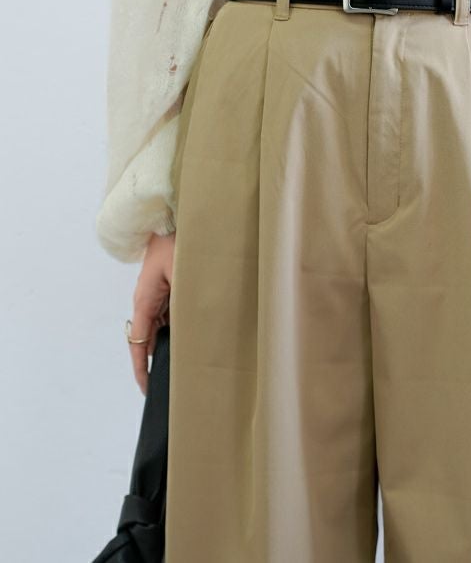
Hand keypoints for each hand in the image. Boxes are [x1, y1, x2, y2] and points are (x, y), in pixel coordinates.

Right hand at [129, 231, 174, 394]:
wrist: (172, 219)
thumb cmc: (177, 244)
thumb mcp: (182, 276)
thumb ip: (184, 303)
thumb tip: (190, 330)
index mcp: (145, 301)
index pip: (139, 343)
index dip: (142, 368)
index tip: (147, 388)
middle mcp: (147, 302)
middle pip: (149, 339)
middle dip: (158, 361)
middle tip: (175, 382)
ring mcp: (156, 296)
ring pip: (160, 328)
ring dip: (171, 343)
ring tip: (188, 364)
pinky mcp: (166, 290)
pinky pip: (169, 315)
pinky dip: (178, 328)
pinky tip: (195, 335)